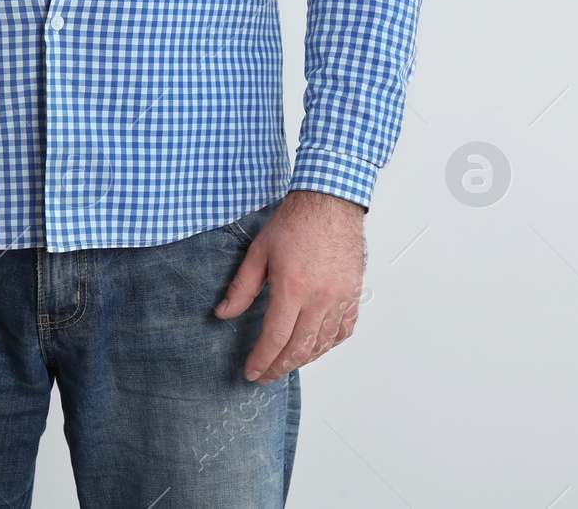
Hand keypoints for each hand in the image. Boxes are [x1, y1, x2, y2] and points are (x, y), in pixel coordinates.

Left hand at [214, 189, 365, 383]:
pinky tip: (316, 347)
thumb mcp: (259, 251)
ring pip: (323, 343)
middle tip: (265, 375)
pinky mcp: (353, 292)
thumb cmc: (296, 222)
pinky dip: (329, 344)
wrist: (330, 201)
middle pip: (300, 348)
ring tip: (286, 364)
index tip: (251, 372)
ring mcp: (340, 297)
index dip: (261, 360)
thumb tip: (223, 313)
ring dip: (303, 360)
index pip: (275, 338)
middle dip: (279, 367)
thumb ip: (242, 287)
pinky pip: (344, 329)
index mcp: (292, 287)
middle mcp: (320, 297)